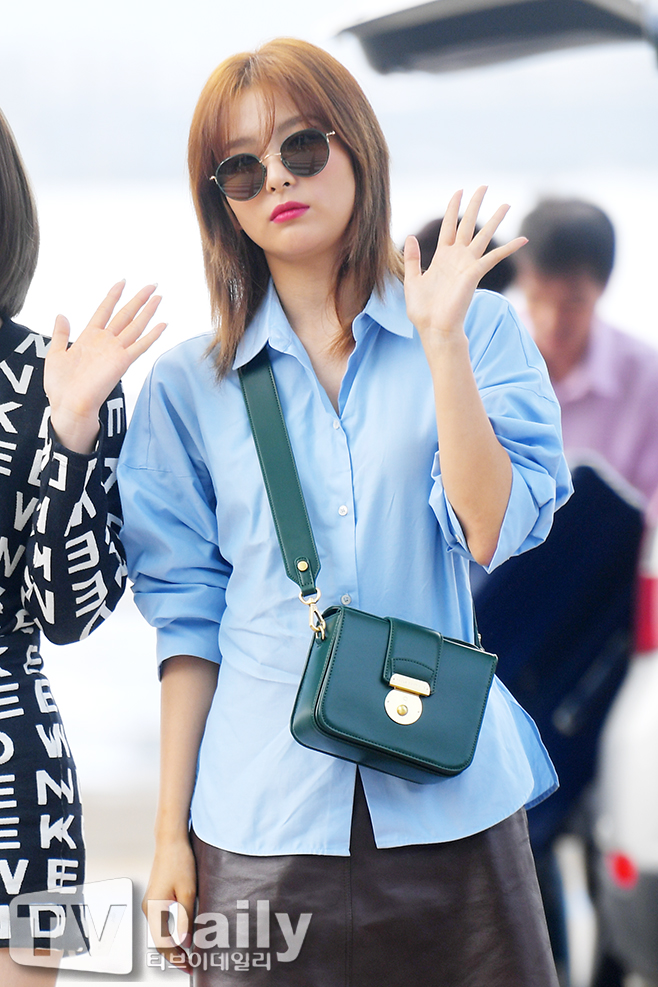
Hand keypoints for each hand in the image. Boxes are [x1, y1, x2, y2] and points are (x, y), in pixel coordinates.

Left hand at [44, 281, 165, 453]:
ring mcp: (115, 351)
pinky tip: (163, 324)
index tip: (122, 282)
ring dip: (147, 311)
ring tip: (159, 296)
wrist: (69, 405)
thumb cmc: (61, 386)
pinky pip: (140, 345)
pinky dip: (152, 334)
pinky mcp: (122, 362)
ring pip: (135, 325)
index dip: (113, 296)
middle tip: (152, 285)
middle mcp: (105, 342)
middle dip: (138, 299)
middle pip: (125, 314)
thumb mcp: (55, 354)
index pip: (104, 311)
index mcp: (89, 338)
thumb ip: (60, 334)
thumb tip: (61, 315)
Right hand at [143, 835, 196, 974]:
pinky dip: (170, 933)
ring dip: (172, 944)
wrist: (171, 842)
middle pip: (159, 940)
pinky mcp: (154, 899)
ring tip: (187, 953)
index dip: (175, 958)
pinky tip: (181, 935)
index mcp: (154, 908)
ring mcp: (150, 903)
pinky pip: (161, 922)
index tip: (187, 965)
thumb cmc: (179, 861)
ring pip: (159, 932)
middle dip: (173, 955)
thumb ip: (186, 918)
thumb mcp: (188, 892)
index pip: (163, 943)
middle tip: (189, 964)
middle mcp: (148, 908)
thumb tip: (186, 941)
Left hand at [403, 186, 526, 350]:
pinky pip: (494, 257)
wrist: (433, 328)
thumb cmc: (422, 310)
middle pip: (467, 224)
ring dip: (495, 220)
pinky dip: (509, 248)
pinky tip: (523, 239)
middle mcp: (457, 258)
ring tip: (507, 204)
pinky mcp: (474, 274)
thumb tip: (410, 236)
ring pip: (483, 236)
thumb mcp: (411, 280)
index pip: (448, 226)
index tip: (459, 191)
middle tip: (484, 186)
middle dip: (476, 205)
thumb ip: (411, 259)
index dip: (453, 208)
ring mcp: (467, 265)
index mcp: (441, 257)